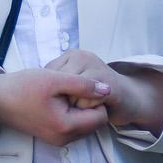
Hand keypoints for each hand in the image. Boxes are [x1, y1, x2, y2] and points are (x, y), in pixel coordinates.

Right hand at [0, 67, 110, 145]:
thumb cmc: (22, 87)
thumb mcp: (54, 79)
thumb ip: (83, 85)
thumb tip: (108, 89)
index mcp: (66, 127)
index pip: (101, 117)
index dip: (97, 100)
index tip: (82, 87)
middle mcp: (64, 139)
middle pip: (94, 123)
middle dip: (90, 106)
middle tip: (73, 89)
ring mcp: (57, 140)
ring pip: (84, 125)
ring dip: (80, 109)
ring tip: (63, 94)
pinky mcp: (51, 136)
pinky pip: (73, 126)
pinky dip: (71, 114)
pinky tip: (58, 100)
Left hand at [46, 49, 162, 134]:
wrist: (130, 99)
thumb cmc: (96, 95)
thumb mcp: (71, 85)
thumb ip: (57, 82)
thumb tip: (32, 88)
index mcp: (71, 55)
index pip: (48, 74)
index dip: (51, 91)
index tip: (61, 99)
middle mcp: (83, 56)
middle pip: (58, 82)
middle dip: (63, 98)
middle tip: (74, 105)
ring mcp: (96, 66)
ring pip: (71, 91)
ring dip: (75, 104)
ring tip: (85, 106)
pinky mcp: (107, 82)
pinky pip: (86, 98)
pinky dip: (87, 107)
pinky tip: (95, 107)